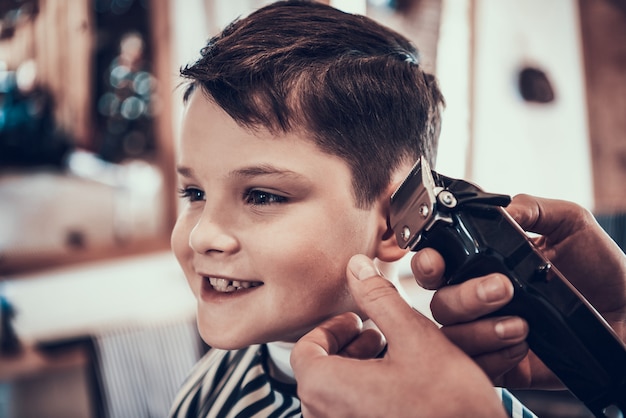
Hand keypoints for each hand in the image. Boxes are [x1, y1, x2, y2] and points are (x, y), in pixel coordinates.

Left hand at [291, 254, 506, 417]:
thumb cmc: (450, 409)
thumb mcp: (416, 339)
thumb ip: (379, 299)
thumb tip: (357, 269)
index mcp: (326, 390)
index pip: (305, 350)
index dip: (332, 329)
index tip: (357, 321)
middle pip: (317, 374)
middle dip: (346, 348)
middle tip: (374, 335)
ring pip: (333, 398)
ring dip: (355, 372)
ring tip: (389, 359)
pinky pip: (349, 415)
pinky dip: (363, 397)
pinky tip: (397, 389)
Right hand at [413, 194, 625, 388]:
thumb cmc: (598, 267)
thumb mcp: (570, 224)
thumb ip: (534, 207)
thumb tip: (504, 208)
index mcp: (481, 262)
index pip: (435, 262)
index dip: (427, 262)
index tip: (438, 261)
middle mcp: (475, 296)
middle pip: (438, 301)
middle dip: (463, 296)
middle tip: (503, 288)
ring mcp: (485, 330)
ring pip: (452, 335)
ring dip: (482, 329)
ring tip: (522, 323)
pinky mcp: (500, 363)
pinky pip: (478, 366)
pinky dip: (496, 357)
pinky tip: (524, 344)